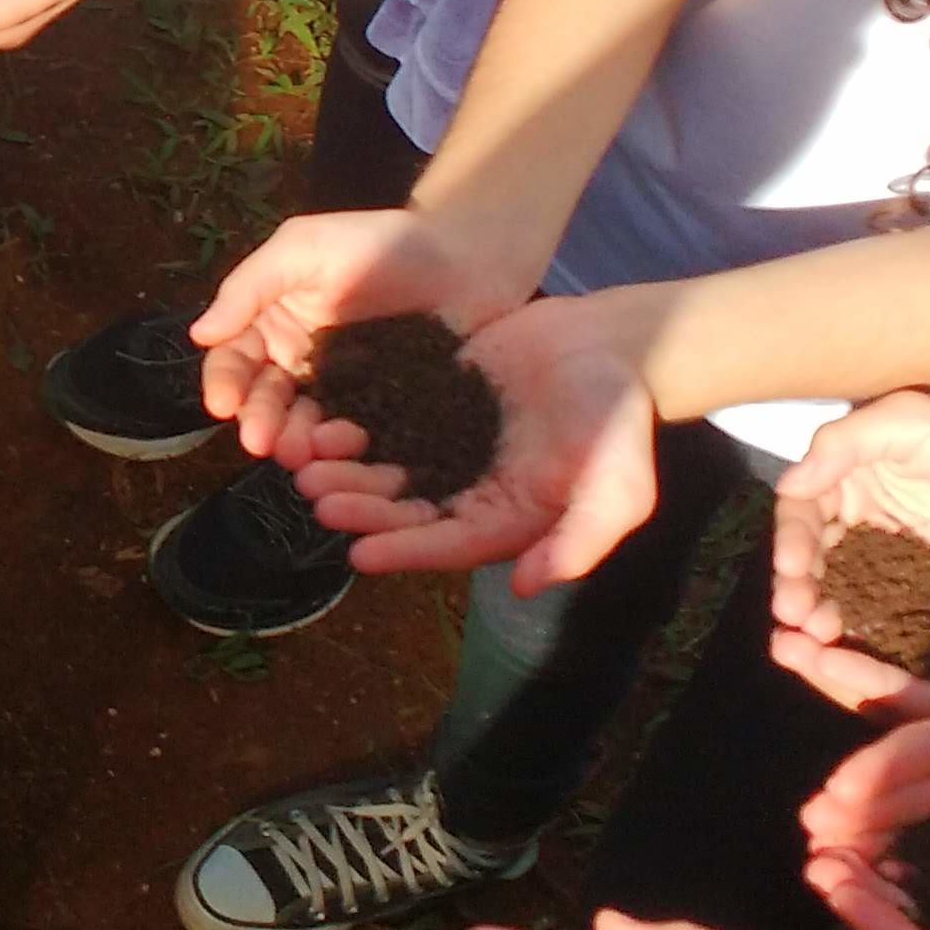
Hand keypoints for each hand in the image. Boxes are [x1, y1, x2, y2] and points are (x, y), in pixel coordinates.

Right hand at [185, 208, 518, 469]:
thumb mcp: (304, 248)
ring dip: (296, 441)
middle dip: (259, 422)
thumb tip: (199, 334)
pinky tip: (345, 452)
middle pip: (266, 400)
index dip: (224, 383)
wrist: (467, 255)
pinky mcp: (383, 409)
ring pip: (306, 424)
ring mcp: (342, 389)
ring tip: (301, 453)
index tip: (222, 405)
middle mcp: (300, 362)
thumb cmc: (380, 241)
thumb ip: (251, 286)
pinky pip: (357, 433)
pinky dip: (344, 447)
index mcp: (274, 323)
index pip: (234, 360)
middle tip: (262, 443)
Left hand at [307, 290, 660, 590]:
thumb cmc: (622, 417)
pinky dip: (353, 419)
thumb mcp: (619, 486)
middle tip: (317, 500)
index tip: (360, 554)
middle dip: (361, 507)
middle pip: (404, 507)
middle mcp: (468, 488)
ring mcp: (446, 443)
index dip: (404, 550)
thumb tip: (525, 586)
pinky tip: (318, 415)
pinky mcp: (432, 399)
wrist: (612, 343)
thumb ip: (580, 539)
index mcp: (505, 517)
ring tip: (306, 464)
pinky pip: (386, 414)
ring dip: (347, 469)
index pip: (447, 543)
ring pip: (386, 464)